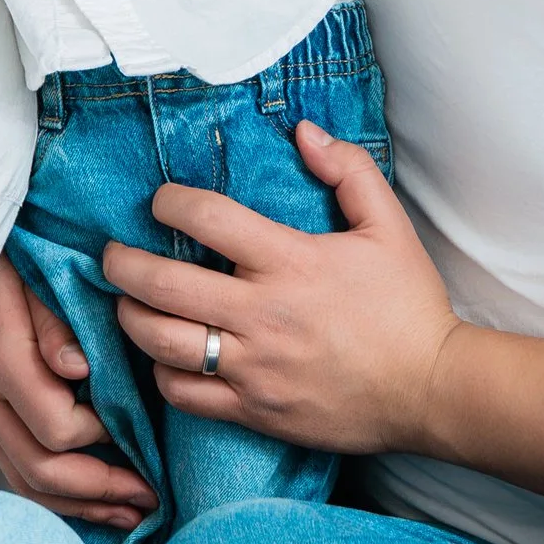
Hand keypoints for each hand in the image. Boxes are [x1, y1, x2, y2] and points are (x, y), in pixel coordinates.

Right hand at [0, 255, 155, 530]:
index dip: (102, 441)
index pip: (56, 427)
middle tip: (150, 497)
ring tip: (128, 512)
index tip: (139, 432)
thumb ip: (54, 319)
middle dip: (99, 491)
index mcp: (0, 357)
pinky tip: (89, 497)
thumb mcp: (34, 269)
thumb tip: (77, 368)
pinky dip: (55, 492)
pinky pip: (14, 467)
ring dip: (79, 504)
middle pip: (38, 469)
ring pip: (22, 480)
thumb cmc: (10, 249)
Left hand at [104, 122, 462, 455]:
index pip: (207, 218)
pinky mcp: (255, 411)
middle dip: (121, 263)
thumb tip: (302, 133)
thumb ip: (348, 170)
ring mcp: (255, 367)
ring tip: (127, 302)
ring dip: (130, 318)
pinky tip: (164, 357)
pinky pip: (185, 395)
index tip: (159, 202)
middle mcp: (263, 314)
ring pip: (162, 342)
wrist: (432, 390)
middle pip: (162, 285)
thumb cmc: (410, 306)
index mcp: (291, 261)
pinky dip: (162, 375)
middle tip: (111, 254)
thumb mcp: (389, 226)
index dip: (170, 202)